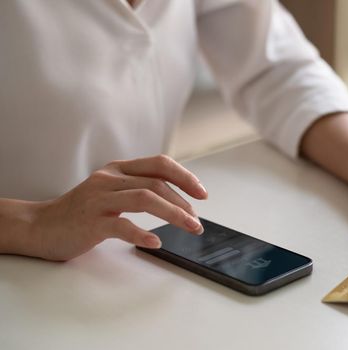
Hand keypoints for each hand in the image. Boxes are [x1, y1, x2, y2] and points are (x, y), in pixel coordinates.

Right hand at [24, 155, 206, 260]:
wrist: (40, 226)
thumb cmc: (82, 212)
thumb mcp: (111, 190)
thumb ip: (138, 187)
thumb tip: (178, 198)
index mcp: (118, 169)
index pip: (159, 164)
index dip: (185, 176)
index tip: (202, 193)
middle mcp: (109, 179)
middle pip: (157, 183)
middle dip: (183, 202)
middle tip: (197, 221)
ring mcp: (99, 199)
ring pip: (145, 199)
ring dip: (174, 214)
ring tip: (190, 227)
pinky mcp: (90, 222)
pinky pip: (122, 225)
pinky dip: (142, 234)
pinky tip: (156, 242)